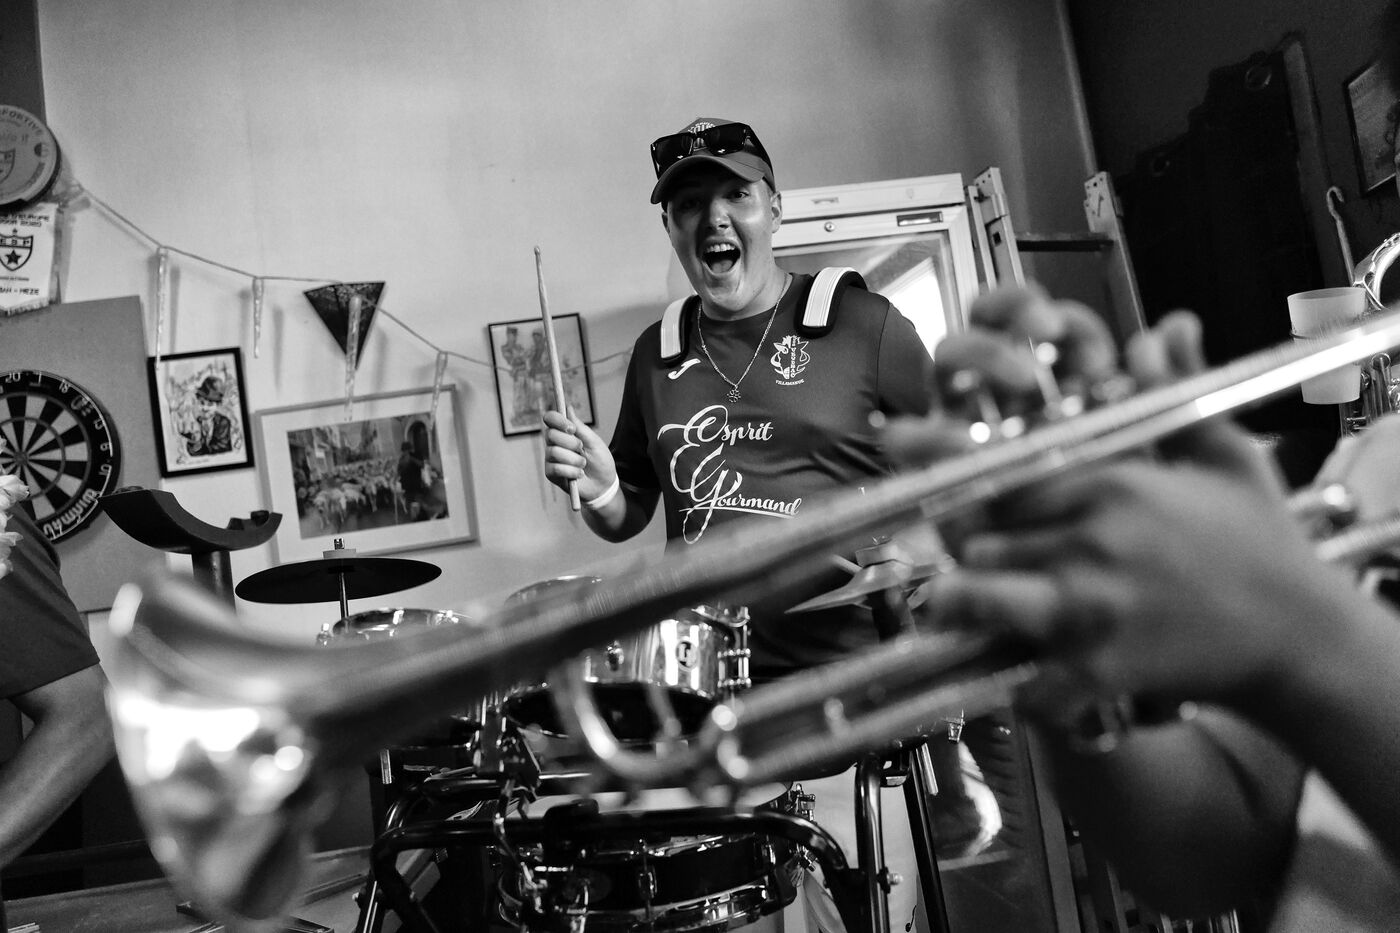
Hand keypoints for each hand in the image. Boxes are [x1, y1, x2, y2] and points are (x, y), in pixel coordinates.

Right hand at [542, 408, 616, 500]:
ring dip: (574, 460)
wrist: (603, 485)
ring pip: (554, 452)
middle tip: (582, 449)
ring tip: (583, 465)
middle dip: (571, 443)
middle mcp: (553, 444)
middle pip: (550, 435)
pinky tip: (578, 475)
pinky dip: (572, 472)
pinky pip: (556, 468)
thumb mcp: (594, 442)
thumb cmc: (599, 461)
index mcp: (563, 433)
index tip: (571, 428)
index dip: (557, 420)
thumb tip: (568, 407)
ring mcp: (550, 459)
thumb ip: (580, 427)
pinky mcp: (550, 474)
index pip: (550, 419)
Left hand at [897, 301, 1349, 710]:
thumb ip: (1177, 391)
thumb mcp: (1225, 455)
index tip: (954, 503)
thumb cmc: (1262, 542)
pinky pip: (1029, 684)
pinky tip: (1024, 683)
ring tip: (956, 613)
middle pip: (980, 537)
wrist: (1301, 633)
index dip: (971, 493)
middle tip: (957, 561)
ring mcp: (1090, 605)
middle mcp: (1090, 539)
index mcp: (1111, 484)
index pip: (1002, 479)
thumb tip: (1167, 329)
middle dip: (965, 550)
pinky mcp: (1099, 668)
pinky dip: (1020, 691)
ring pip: (981, 598)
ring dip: (966, 609)